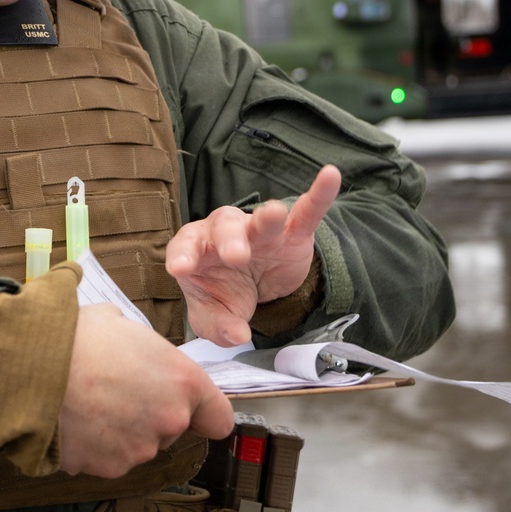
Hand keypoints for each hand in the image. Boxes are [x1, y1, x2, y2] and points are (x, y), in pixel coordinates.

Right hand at [58, 305, 233, 477]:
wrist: (29, 367)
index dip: (204, 412)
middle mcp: (168, 421)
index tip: (187, 406)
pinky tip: (74, 419)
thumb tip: (131, 346)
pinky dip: (94, 445)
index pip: (219, 418)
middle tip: (117, 388)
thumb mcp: (118, 321)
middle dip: (150, 413)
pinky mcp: (106, 468)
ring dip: (121, 429)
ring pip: (138, 444)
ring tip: (88, 401)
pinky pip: (107, 457)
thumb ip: (140, 344)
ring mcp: (137, 450)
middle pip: (172, 428)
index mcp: (182, 382)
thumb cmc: (75, 337)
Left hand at [166, 164, 341, 346]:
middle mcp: (225, 232)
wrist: (256, 285)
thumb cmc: (225, 292)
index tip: (180, 269)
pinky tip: (330, 176)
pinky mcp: (294, 233)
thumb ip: (219, 326)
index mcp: (198, 249)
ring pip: (262, 219)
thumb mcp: (215, 316)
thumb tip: (238, 336)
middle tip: (236, 257)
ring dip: (267, 217)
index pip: (184, 247)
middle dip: (230, 241)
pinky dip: (319, 194)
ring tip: (275, 214)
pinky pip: (307, 210)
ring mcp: (261, 230)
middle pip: (224, 228)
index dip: (181, 256)